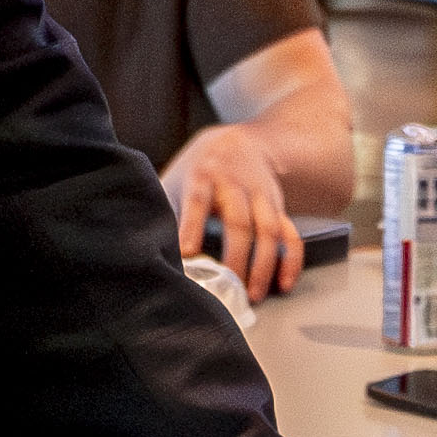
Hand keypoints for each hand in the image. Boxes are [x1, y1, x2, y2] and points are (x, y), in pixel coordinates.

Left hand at [163, 125, 301, 297]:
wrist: (240, 142)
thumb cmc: (198, 171)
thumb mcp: (177, 179)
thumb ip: (164, 209)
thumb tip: (146, 248)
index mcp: (203, 176)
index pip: (198, 201)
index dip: (192, 227)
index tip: (187, 253)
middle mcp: (235, 184)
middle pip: (239, 222)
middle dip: (235, 257)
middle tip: (228, 287)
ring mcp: (261, 196)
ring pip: (268, 231)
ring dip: (263, 265)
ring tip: (254, 294)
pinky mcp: (278, 208)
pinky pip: (290, 234)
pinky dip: (290, 260)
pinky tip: (284, 284)